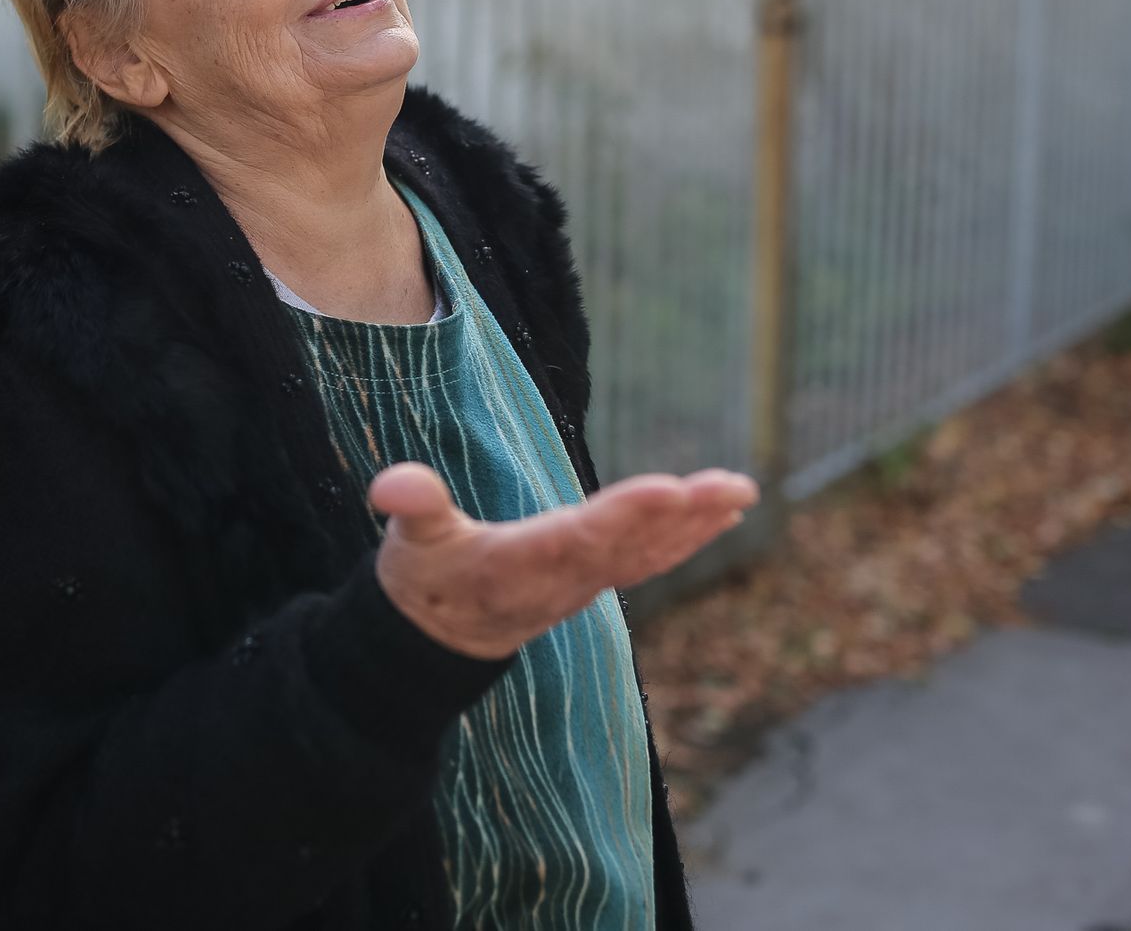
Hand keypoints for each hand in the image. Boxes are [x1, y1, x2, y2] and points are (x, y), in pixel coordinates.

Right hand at [368, 462, 759, 660]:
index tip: (669, 489)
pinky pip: (651, 560)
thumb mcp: (410, 545)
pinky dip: (689, 538)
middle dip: (682, 516)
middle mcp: (561, 579)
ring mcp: (584, 585)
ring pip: (651, 554)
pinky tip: (723, 514)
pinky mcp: (594, 582)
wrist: (438, 644)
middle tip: (732, 487)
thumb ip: (412, 509)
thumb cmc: (424, 580)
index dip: (624, 515)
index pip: (579, 537)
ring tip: (740, 491)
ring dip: (699, 525)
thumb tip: (390, 484)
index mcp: (519, 563)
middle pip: (631, 545)